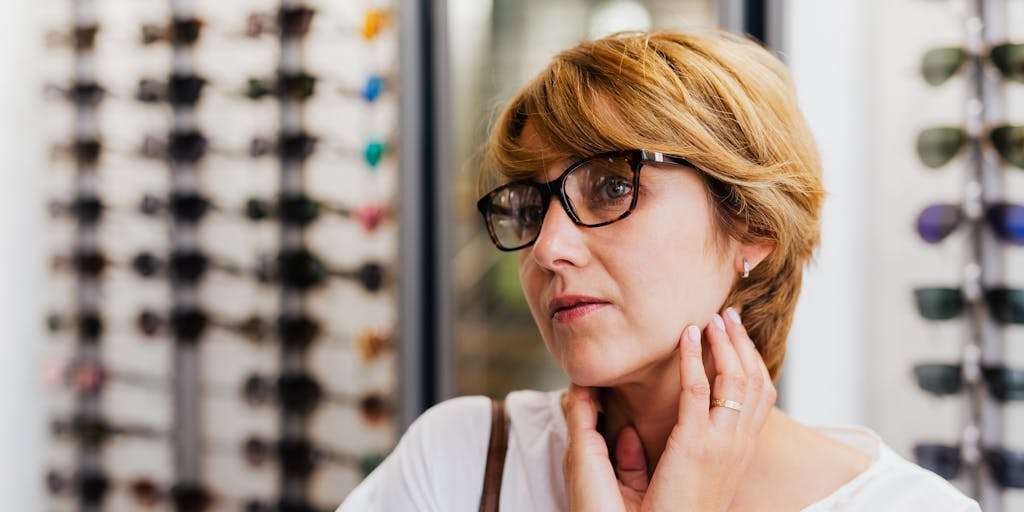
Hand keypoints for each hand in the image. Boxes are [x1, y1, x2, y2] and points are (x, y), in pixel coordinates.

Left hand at [563, 307, 776, 511]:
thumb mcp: (671, 480)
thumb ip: (658, 453)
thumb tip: (637, 434)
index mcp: (737, 454)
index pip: (759, 398)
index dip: (751, 362)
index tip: (735, 337)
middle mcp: (738, 446)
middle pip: (756, 381)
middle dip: (743, 344)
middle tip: (728, 315)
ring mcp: (722, 444)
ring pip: (736, 378)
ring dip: (724, 343)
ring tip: (711, 318)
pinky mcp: (696, 444)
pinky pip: (699, 389)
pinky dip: (695, 357)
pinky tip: (686, 336)